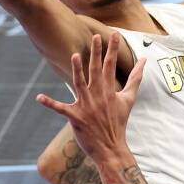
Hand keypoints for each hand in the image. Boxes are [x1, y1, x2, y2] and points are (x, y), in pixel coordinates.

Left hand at [36, 34, 146, 159]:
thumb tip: (144, 61)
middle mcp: (98, 96)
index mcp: (109, 91)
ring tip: (74, 55)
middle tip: (95, 36)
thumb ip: (135, 79)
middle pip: (97, 70)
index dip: (112, 50)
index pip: (111, 66)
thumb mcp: (129, 99)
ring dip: (77, 70)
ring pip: (80, 84)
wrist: (111, 147)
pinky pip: (60, 108)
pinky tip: (39, 97)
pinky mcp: (75, 117)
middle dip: (96, 53)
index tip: (114, 35)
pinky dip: (49, 103)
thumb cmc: (119, 122)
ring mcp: (86, 106)